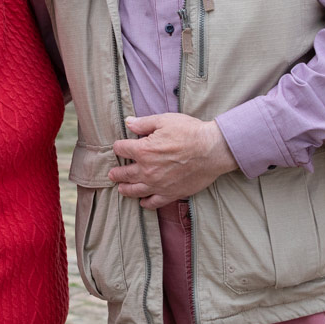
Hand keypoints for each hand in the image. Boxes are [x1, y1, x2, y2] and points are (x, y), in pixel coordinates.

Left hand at [109, 114, 239, 209]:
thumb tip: (128, 122)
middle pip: (124, 173)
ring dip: (125, 189)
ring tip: (121, 188)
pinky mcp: (170, 193)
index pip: (121, 149)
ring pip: (134, 191)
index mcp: (143, 150)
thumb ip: (144, 123)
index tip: (120, 147)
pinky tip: (143, 201)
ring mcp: (158, 184)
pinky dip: (145, 203)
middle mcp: (147, 170)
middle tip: (112, 174)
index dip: (119, 146)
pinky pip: (153, 202)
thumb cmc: (190, 132)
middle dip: (116, 173)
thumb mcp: (165, 120)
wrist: (212, 150)